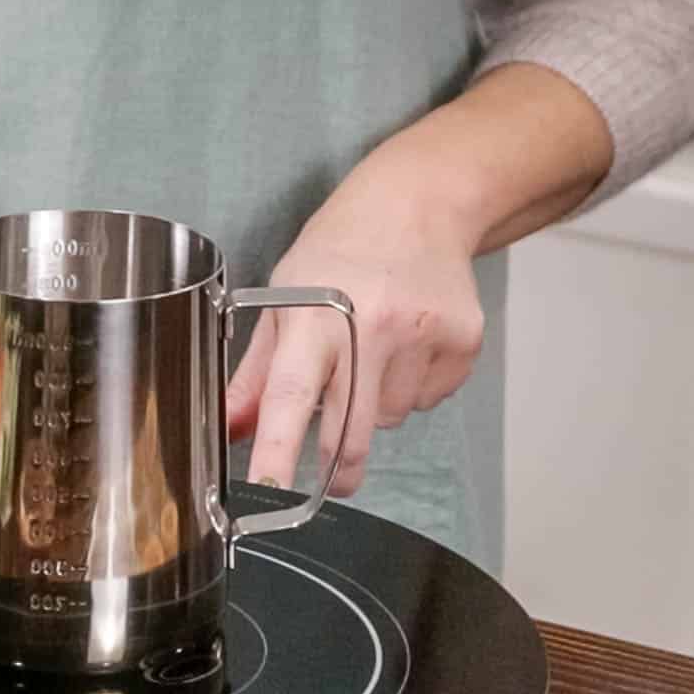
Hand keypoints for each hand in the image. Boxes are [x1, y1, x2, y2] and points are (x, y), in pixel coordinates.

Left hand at [225, 139, 484, 496]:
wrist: (418, 203)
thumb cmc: (340, 250)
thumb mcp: (284, 298)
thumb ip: (255, 372)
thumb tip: (231, 430)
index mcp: (314, 316)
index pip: (288, 396)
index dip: (275, 450)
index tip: (267, 489)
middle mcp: (372, 326)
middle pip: (350, 433)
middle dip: (337, 470)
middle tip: (333, 478)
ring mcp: (423, 334)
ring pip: (390, 420)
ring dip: (375, 407)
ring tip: (374, 354)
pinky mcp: (463, 342)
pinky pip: (428, 402)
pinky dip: (413, 389)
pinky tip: (408, 346)